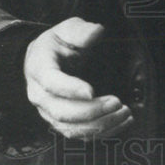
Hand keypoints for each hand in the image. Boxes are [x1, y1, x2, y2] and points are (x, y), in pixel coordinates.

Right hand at [23, 17, 133, 139]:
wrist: (42, 61)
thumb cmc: (57, 44)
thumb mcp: (67, 29)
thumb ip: (80, 31)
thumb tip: (96, 32)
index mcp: (40, 69)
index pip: (51, 83)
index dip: (70, 89)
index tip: (92, 91)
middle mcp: (40, 96)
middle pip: (62, 112)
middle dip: (91, 111)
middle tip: (116, 102)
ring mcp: (49, 113)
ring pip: (71, 129)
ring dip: (99, 125)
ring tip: (124, 112)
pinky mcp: (61, 123)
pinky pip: (79, 135)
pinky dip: (102, 133)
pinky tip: (122, 122)